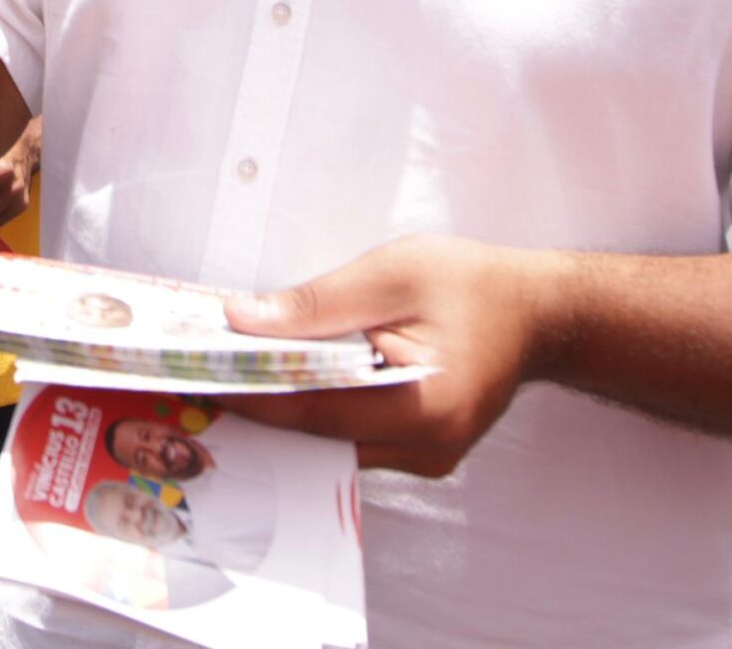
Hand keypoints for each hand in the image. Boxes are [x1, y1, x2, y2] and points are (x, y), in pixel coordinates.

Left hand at [221, 235, 562, 476]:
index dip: (249, 393)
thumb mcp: (392, 275)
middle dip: (256, 403)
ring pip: (330, 440)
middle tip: (196, 374)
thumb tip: (242, 320)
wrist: (537, 312)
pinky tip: (281, 378)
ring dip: (283, 406)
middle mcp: (426, 450)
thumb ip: (316, 303)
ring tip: (228, 372)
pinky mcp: (418, 449)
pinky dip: (314, 408)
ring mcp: (424, 457)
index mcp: (424, 410)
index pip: (313, 410)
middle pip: (317, 435)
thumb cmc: (474, 286)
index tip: (194, 377)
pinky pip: (350, 435)